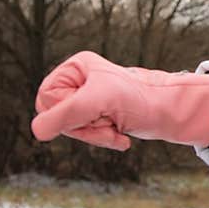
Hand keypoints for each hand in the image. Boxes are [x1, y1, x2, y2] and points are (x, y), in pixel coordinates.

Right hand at [31, 50, 208, 150]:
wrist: (171, 112)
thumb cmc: (139, 99)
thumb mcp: (98, 103)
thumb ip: (65, 115)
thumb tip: (37, 131)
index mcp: (76, 68)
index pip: (47, 98)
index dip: (65, 113)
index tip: (89, 112)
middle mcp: (81, 81)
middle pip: (58, 116)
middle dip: (83, 127)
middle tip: (106, 122)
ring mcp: (90, 99)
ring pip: (72, 129)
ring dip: (96, 136)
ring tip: (116, 131)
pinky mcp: (100, 115)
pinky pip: (88, 135)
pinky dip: (104, 139)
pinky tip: (121, 137)